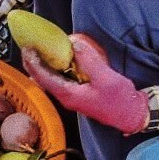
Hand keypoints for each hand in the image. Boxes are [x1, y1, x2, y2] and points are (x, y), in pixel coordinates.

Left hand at [22, 34, 148, 134]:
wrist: (131, 115)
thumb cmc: (119, 100)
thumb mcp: (106, 79)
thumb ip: (89, 61)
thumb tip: (74, 44)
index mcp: (68, 94)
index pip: (43, 77)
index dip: (33, 63)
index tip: (27, 48)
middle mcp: (66, 96)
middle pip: (43, 78)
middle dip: (34, 63)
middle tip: (29, 46)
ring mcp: (72, 95)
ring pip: (51, 79)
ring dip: (44, 65)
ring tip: (40, 50)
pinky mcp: (79, 93)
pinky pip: (62, 79)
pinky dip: (57, 68)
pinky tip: (60, 59)